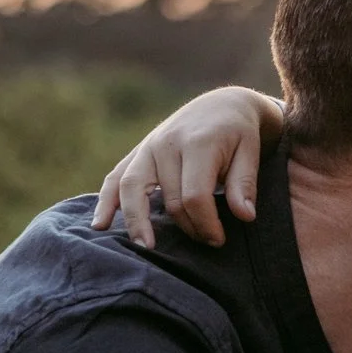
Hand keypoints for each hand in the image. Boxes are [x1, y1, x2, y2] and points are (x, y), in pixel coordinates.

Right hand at [91, 86, 280, 248]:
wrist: (221, 105)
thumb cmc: (239, 134)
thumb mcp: (251, 152)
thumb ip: (245, 184)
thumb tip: (245, 216)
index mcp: (197, 144)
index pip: (195, 195)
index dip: (206, 223)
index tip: (218, 240)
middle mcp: (166, 144)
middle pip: (169, 199)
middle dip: (188, 227)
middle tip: (206, 243)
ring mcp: (147, 147)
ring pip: (132, 188)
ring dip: (136, 220)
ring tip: (143, 247)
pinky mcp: (138, 153)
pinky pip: (115, 178)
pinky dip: (106, 201)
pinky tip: (100, 225)